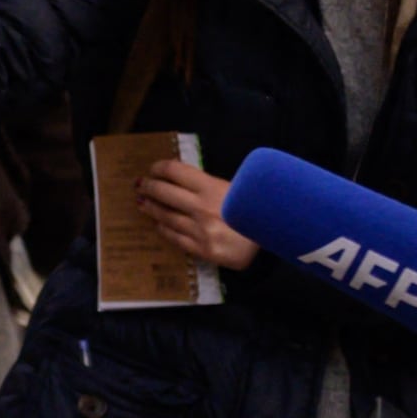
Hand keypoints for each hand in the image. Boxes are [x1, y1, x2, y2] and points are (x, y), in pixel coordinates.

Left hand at [134, 154, 256, 271]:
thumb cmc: (256, 208)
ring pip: (165, 216)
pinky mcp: (201, 249)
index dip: (159, 168)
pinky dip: (164, 228)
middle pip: (164, 193)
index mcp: (212, 187)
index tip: (153, 169)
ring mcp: (200, 230)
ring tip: (142, 202)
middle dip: (149, 186)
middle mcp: (202, 207)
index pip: (175, 172)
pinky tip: (158, 224)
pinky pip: (174, 237)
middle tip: (140, 184)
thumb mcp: (237, 188)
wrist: (275, 237)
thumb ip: (209, 184)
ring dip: (151, 208)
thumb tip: (183, 180)